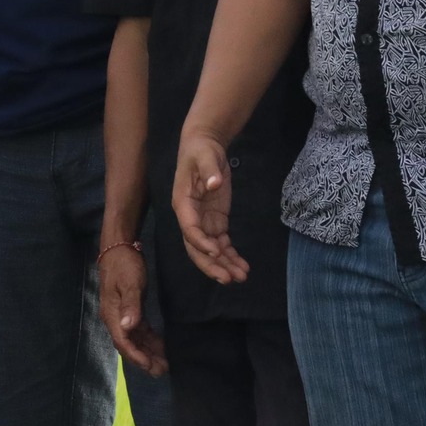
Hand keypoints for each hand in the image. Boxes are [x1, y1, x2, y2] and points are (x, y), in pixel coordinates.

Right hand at [97, 244, 165, 375]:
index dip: (136, 356)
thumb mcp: (130, 283)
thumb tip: (127, 327)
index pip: (123, 341)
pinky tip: (160, 346)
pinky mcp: (130, 310)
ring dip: (148, 352)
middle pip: (128, 344)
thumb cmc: (125, 264)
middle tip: (162, 371)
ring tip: (164, 364)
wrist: (119, 248)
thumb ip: (130, 305)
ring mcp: (121, 314)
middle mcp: (115, 317)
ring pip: (134, 339)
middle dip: (144, 359)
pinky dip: (149, 340)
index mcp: (112, 313)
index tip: (151, 367)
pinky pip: (139, 330)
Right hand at [172, 130, 249, 283]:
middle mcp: (190, 216)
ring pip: (209, 249)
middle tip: (228, 278)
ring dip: (223, 264)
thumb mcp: (206, 155)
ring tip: (241, 276)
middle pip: (195, 247)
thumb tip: (213, 184)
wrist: (204, 147)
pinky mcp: (215, 221)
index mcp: (183, 202)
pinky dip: (231, 255)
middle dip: (211, 264)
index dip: (200, 242)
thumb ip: (209, 170)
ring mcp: (203, 220)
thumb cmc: (201, 150)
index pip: (189, 228)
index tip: (216, 252)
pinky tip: (243, 265)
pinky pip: (221, 243)